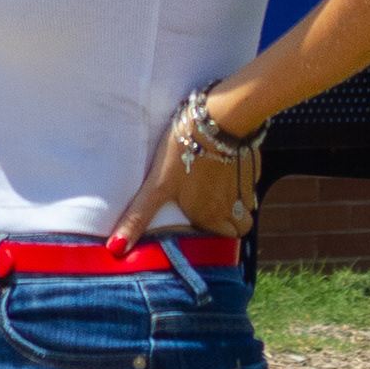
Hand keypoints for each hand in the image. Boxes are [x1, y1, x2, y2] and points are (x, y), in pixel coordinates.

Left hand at [106, 109, 261, 247]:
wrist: (218, 118)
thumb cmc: (184, 154)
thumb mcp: (156, 188)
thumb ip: (138, 219)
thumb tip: (116, 249)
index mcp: (211, 216)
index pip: (223, 240)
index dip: (213, 238)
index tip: (199, 230)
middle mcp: (234, 206)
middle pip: (239, 227)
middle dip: (228, 225)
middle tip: (208, 214)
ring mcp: (247, 185)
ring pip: (247, 206)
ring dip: (236, 204)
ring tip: (214, 193)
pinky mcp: (253, 165)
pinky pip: (250, 181)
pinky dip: (240, 181)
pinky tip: (224, 169)